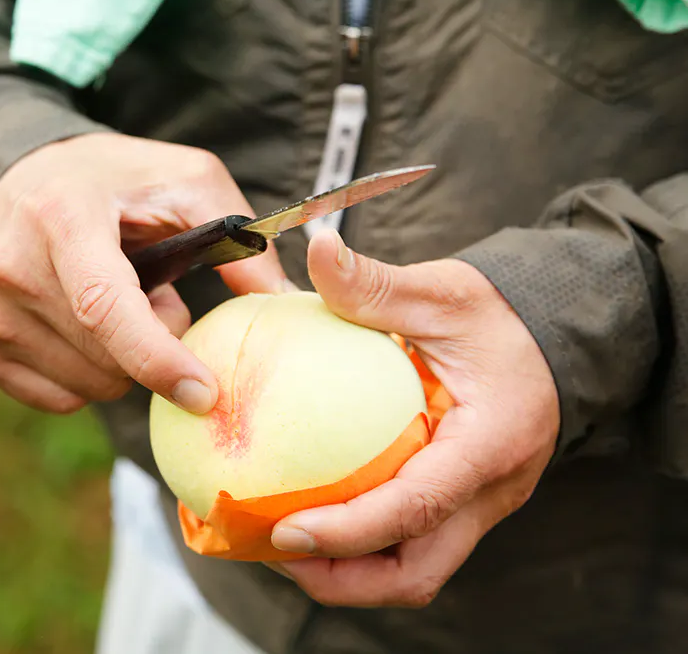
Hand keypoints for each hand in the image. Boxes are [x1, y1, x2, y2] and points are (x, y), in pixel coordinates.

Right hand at [0, 133, 291, 414]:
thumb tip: (284, 305)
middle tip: (155, 294)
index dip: (158, 359)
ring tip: (117, 303)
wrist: (28, 178)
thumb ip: (240, 238)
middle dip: (154, 343)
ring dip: (121, 360)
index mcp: (61, 217)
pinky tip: (85, 328)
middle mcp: (10, 264)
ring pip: (86, 385)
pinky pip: (55, 397)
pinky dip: (87, 376)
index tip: (204, 395)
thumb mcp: (187, 182)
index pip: (105, 307)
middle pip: (105, 358)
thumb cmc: (117, 181)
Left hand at [266, 230, 559, 607]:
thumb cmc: (500, 315)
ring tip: (281, 544)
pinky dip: (362, 547)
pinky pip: (411, 544)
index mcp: (491, 442)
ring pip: (414, 571)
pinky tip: (314, 514)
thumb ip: (377, 283)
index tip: (286, 533)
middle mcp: (492, 490)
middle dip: (341, 579)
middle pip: (416, 572)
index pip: (418, 506)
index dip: (349, 531)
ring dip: (348, 572)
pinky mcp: (464, 504)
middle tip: (272, 548)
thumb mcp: (442, 293)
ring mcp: (480, 505)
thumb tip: (318, 249)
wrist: (555, 335)